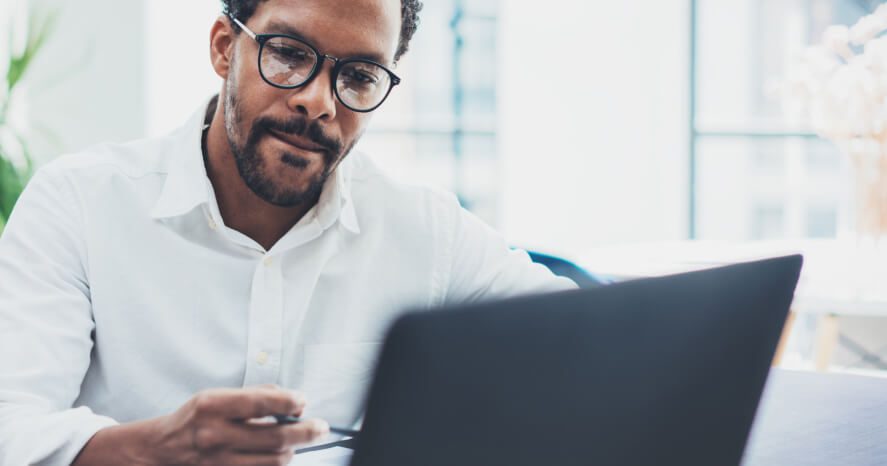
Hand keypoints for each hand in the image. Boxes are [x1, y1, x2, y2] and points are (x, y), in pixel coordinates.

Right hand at [74, 385, 329, 465]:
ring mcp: (219, 462)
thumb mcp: (215, 398)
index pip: (261, 403)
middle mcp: (215, 435)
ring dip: (292, 451)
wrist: (158, 453)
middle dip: (305, 432)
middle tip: (320, 427)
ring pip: (273, 461)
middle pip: (275, 438)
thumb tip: (292, 401)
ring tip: (296, 442)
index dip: (288, 401)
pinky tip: (279, 456)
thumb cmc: (192, 420)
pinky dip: (276, 464)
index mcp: (212, 406)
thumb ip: (253, 396)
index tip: (303, 401)